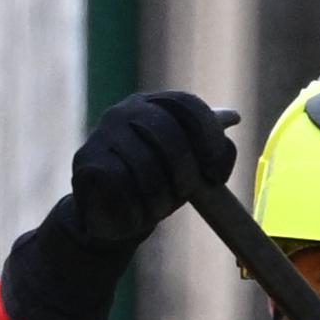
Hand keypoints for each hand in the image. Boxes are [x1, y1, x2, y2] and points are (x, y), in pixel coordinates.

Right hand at [58, 91, 238, 250]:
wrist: (110, 216)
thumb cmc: (154, 184)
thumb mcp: (187, 163)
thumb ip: (206, 139)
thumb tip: (234, 116)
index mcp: (153, 104)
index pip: (188, 104)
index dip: (208, 137)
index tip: (215, 175)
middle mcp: (125, 110)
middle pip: (168, 132)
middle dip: (184, 170)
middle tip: (186, 195)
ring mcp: (102, 133)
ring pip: (144, 162)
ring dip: (159, 194)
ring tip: (160, 210)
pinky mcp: (86, 160)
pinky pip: (120, 181)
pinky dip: (135, 205)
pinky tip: (137, 214)